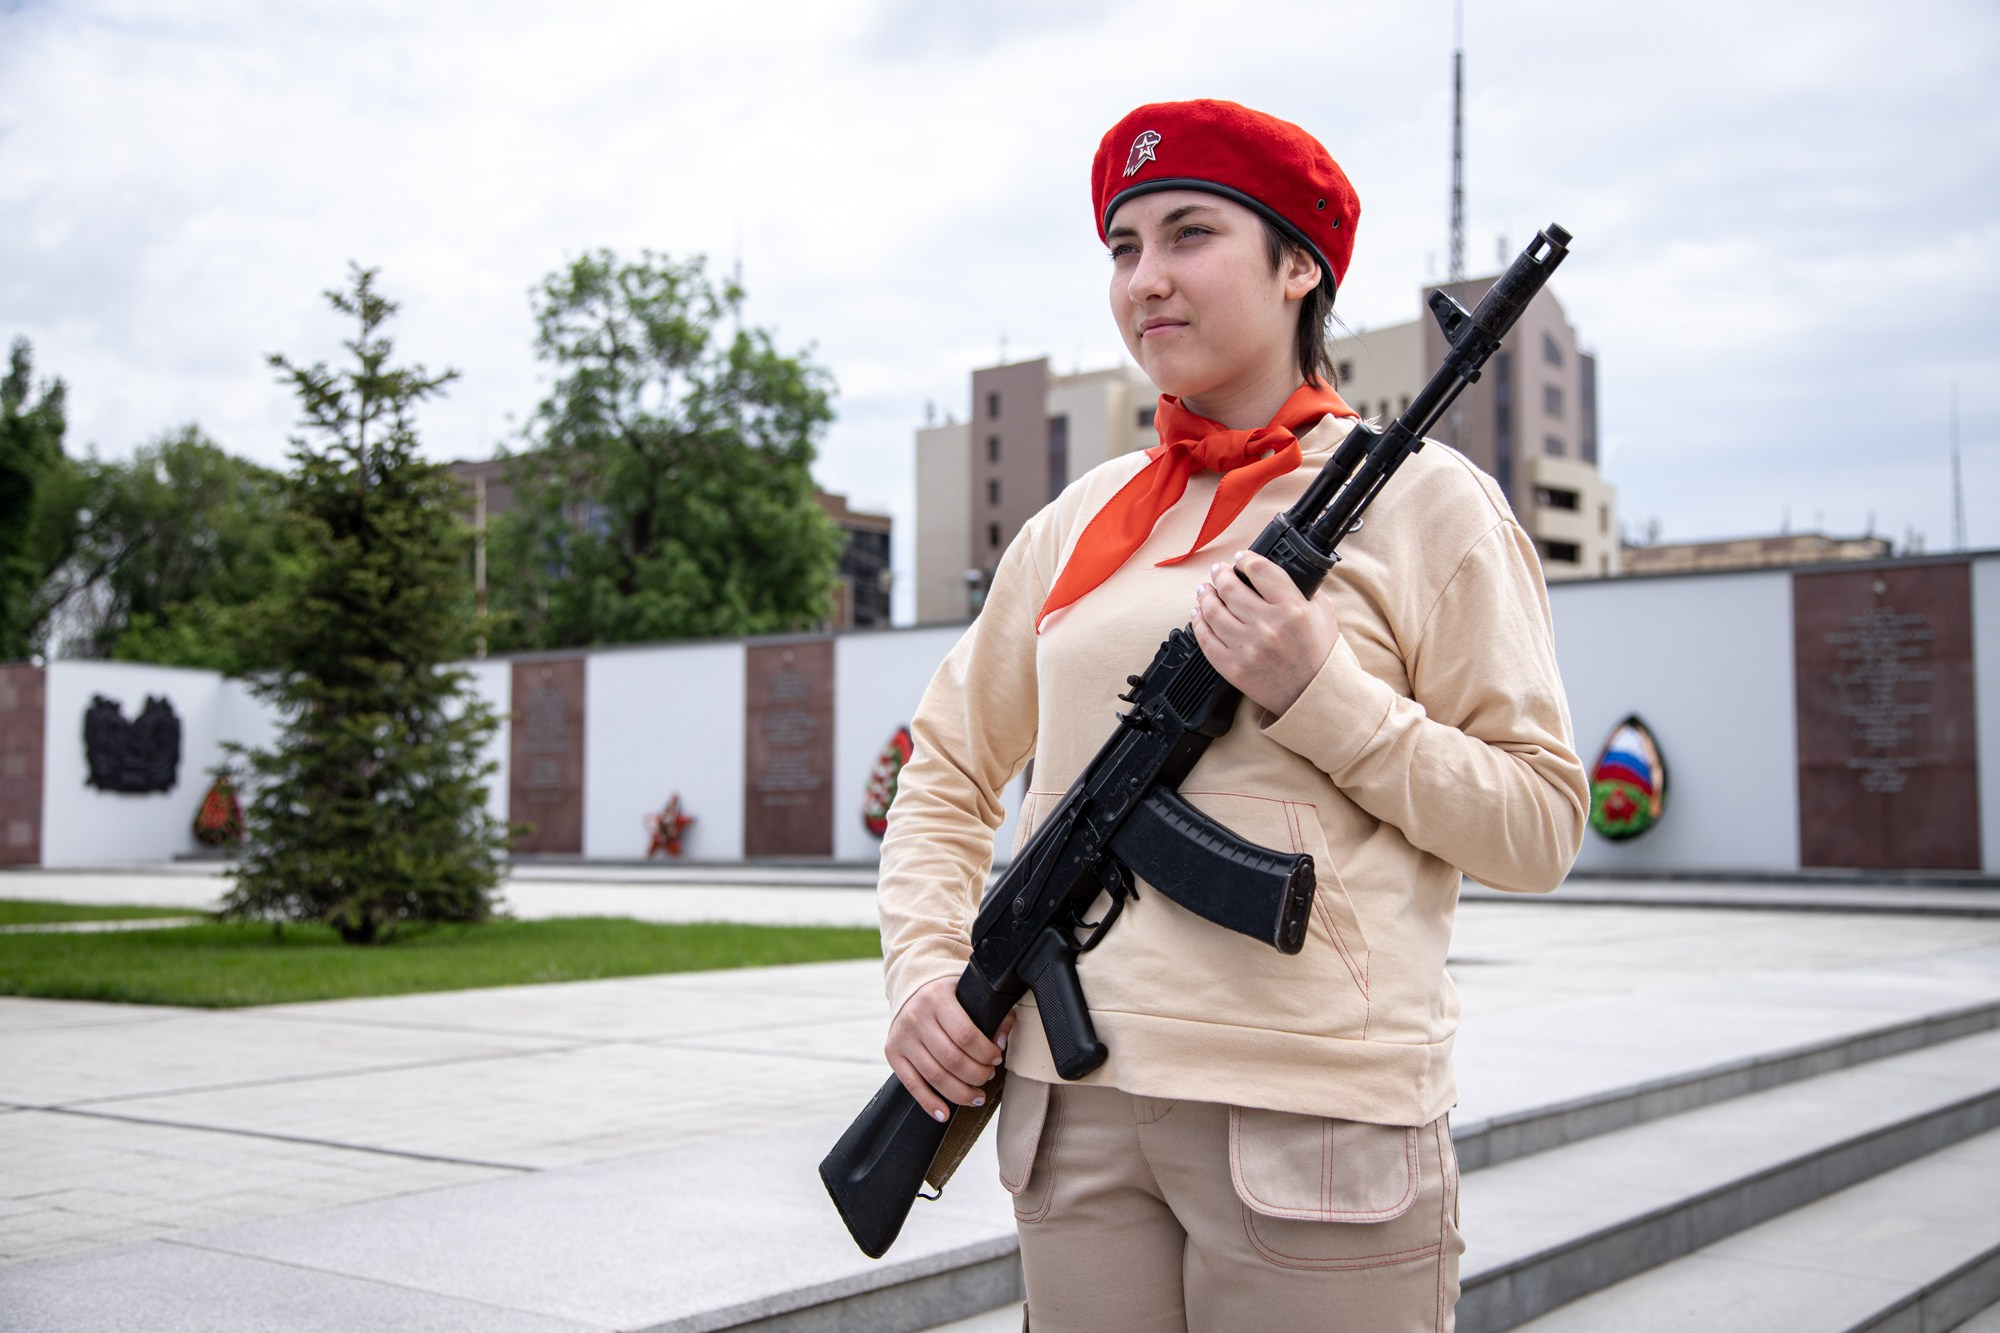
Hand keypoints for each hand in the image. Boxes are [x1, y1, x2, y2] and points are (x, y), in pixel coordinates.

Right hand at [885, 975, 1013, 1121]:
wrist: (913, 992)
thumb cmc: (948, 997)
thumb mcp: (971, 995)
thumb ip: (993, 1015)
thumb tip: (1001, 1041)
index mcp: (938, 998)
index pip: (966, 1035)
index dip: (985, 1053)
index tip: (996, 1059)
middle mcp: (917, 1017)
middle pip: (952, 1059)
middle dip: (976, 1075)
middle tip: (987, 1076)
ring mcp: (903, 1037)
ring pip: (935, 1076)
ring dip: (960, 1093)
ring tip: (976, 1096)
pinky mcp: (893, 1053)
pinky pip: (912, 1084)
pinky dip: (929, 1103)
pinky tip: (944, 1113)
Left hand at [1191, 549, 1339, 716]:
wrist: (1314, 695)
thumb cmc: (1319, 654)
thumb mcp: (1323, 613)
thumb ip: (1302, 589)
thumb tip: (1273, 573)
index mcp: (1292, 608)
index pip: (1259, 570)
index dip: (1245, 559)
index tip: (1241, 558)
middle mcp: (1268, 626)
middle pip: (1230, 587)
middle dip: (1221, 574)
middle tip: (1219, 572)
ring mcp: (1248, 648)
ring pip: (1213, 611)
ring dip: (1205, 595)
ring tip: (1205, 590)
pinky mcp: (1232, 667)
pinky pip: (1206, 639)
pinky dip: (1198, 622)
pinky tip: (1198, 614)